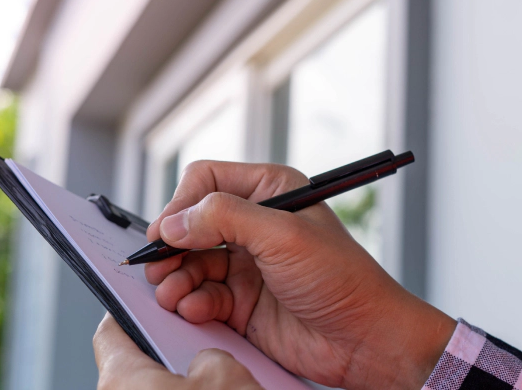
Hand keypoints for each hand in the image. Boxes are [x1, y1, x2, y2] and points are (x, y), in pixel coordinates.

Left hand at [94, 312, 262, 388]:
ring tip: (210, 387)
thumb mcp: (226, 373)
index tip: (140, 307)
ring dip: (171, 389)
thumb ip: (206, 355)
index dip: (128, 315)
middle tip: (193, 352)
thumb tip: (203, 364)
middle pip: (130, 370)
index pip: (109, 333)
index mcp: (121, 379)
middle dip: (162, 359)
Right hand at [144, 161, 454, 388]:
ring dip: (174, 278)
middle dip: (170, 245)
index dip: (181, 204)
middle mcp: (254, 225)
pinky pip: (199, 296)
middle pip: (190, 224)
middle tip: (157, 265)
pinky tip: (194, 310)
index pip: (206, 181)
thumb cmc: (341, 279)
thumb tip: (173, 222)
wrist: (364, 340)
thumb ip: (224, 218)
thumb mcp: (283, 235)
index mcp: (269, 192)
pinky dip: (189, 303)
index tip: (166, 231)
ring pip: (189, 263)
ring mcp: (246, 265)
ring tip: (172, 292)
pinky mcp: (240, 303)